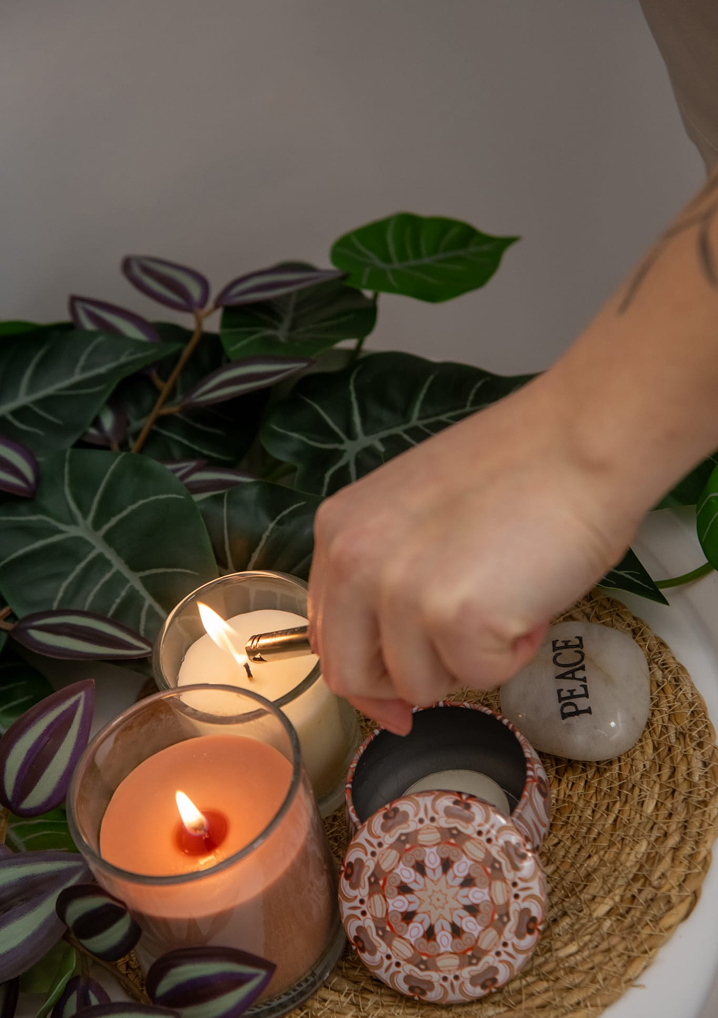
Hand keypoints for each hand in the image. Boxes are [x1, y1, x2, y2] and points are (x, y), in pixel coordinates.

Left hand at [308, 374, 640, 733]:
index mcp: (339, 531)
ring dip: (470, 659)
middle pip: (352, 674)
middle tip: (460, 661)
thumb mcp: (416, 516)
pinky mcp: (454, 618)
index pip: (325, 634)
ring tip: (507, 596)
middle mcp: (354, 560)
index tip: (393, 696)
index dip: (364, 673)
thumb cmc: (517, 471)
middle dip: (406, 685)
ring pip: (420, 685)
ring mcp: (400, 591)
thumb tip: (385, 651)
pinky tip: (530, 597)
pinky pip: (480, 677)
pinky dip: (514, 653)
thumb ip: (384, 573)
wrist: (580, 440)